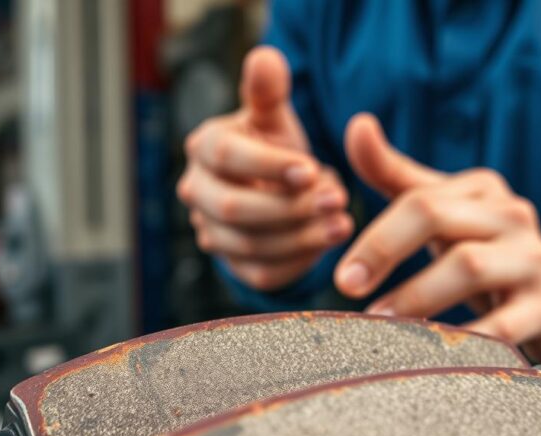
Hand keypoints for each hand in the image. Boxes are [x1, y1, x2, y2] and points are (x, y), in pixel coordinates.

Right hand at [177, 46, 353, 290]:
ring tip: (344, 223)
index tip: (312, 168)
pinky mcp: (234, 266)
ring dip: (301, 237)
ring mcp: (211, 233)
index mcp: (205, 148)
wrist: (278, 191)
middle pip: (232, 209)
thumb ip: (269, 92)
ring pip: (249, 245)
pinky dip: (298, 261)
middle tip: (338, 199)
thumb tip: (266, 57)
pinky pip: (261, 273)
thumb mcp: (275, 118)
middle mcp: (197, 193)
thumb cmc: (275, 148)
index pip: (226, 158)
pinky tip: (328, 244)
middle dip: (288, 207)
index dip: (269, 165)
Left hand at [334, 113, 540, 364]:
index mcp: (482, 191)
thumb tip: (358, 125)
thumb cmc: (481, 254)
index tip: (343, 278)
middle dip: (385, 252)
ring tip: (382, 324)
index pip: (418, 200)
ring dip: (416, 296)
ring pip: (467, 266)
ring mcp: (534, 259)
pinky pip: (504, 323)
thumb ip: (394, 174)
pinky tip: (434, 355)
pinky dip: (465, 338)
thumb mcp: (442, 213)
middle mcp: (513, 215)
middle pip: (438, 220)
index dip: (375, 237)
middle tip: (349, 291)